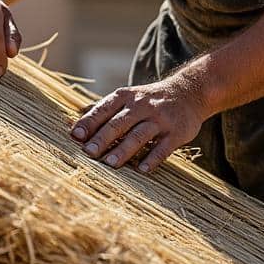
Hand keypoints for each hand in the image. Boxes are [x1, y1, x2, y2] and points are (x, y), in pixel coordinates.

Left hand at [70, 73, 210, 173]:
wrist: (188, 93)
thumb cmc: (148, 101)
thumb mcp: (127, 97)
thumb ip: (104, 111)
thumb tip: (74, 126)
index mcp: (125, 96)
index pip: (103, 109)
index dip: (89, 122)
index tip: (75, 136)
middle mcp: (142, 105)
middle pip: (119, 123)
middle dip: (102, 138)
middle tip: (89, 153)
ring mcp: (160, 119)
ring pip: (139, 135)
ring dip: (124, 150)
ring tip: (110, 163)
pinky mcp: (176, 132)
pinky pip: (163, 147)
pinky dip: (152, 159)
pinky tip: (142, 170)